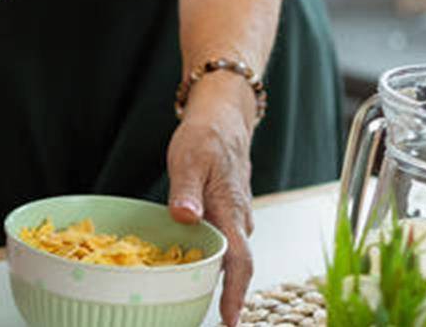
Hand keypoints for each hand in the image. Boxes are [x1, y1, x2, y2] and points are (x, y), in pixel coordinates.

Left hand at [165, 75, 257, 326]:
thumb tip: (185, 217)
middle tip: (206, 318)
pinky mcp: (230, 215)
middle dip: (226, 297)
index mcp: (231, 211)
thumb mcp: (187, 160)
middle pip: (237, 267)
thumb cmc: (204, 137)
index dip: (236, 294)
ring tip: (196, 300)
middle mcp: (239, 221)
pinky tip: (194, 267)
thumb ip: (185, 191)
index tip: (230, 320)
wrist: (223, 119)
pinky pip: (225, 244)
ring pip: (230, 256)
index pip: (240, 262)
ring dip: (218, 279)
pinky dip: (214, 260)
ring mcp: (237, 219)